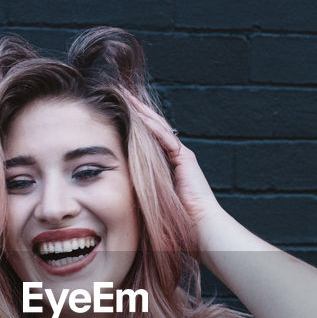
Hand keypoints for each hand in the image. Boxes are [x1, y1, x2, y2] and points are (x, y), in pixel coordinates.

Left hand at [123, 92, 223, 227]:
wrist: (199, 224)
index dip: (134, 122)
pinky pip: (166, 139)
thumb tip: (117, 183)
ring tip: (126, 98)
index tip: (117, 110)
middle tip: (120, 93)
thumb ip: (141, 185)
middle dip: (137, 109)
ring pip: (158, 128)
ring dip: (142, 112)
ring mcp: (182, 155)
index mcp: (168, 163)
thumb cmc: (176, 217)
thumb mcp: (152, 196)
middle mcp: (176, 155)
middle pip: (153, 126)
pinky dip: (152, 126)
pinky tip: (139, 115)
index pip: (148, 136)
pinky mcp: (186, 158)